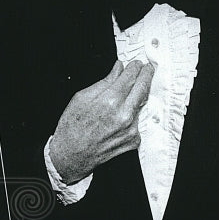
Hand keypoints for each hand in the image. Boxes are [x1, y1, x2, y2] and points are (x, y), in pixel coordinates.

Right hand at [49, 59, 153, 183]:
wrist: (71, 155)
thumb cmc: (72, 128)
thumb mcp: (81, 98)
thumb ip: (104, 82)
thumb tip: (117, 69)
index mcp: (109, 101)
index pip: (130, 77)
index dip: (134, 67)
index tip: (135, 64)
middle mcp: (123, 115)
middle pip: (143, 88)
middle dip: (146, 75)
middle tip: (147, 69)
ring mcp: (131, 129)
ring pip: (142, 104)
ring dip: (138, 95)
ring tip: (131, 90)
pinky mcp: (134, 140)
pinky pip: (138, 121)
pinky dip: (133, 114)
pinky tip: (121, 115)